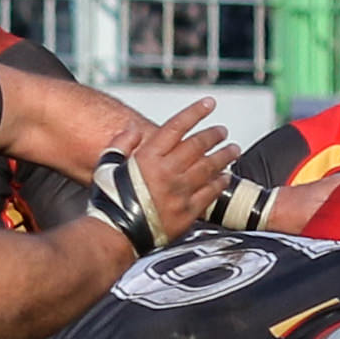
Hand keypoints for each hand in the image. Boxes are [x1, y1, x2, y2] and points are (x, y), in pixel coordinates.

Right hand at [100, 95, 234, 239]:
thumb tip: (132, 129)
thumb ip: (120, 145)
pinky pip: (210, 193)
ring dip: (224, 156)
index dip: (195, 112)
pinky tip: (226, 177)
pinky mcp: (188, 212)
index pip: (177, 127)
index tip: (208, 103)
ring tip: (233, 150)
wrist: (116, 235)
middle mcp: (167, 171)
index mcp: (148, 157)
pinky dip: (220, 182)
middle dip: (214, 134)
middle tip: (222, 130)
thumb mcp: (106, 167)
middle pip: (198, 145)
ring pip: (209, 167)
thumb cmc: (109, 202)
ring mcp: (180, 192)